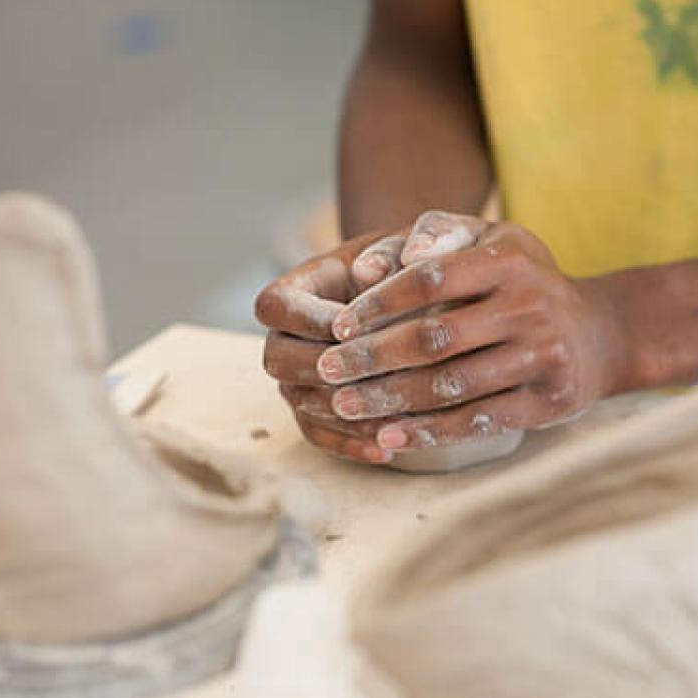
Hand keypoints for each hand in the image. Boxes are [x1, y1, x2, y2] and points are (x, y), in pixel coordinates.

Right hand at [256, 231, 410, 463]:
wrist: (422, 295)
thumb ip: (390, 252)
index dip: (305, 320)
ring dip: (339, 412)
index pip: (274, 305)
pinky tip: (387, 450)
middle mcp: (288, 336)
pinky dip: (350, 444)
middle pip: (277, 359)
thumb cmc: (411, 265)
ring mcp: (299, 376)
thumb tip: (368, 272)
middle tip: (365, 379)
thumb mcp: (406, 247)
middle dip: (319, 371)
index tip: (348, 328)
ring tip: (383, 420)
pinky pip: (320, 434)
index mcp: (299, 289)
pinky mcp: (318, 409)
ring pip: (299, 401)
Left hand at [318, 211, 627, 453]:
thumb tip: (366, 266)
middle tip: (328, 371)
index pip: (430, 278)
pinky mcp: (547, 402)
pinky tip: (387, 437)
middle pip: (434, 338)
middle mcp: (530, 305)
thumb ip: (433, 235)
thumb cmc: (521, 282)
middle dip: (372, 358)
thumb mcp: (491, 240)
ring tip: (344, 406)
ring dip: (390, 400)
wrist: (601, 334)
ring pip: (450, 385)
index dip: (378, 303)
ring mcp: (542, 356)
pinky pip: (476, 422)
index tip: (337, 326)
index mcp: (510, 259)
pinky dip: (428, 433)